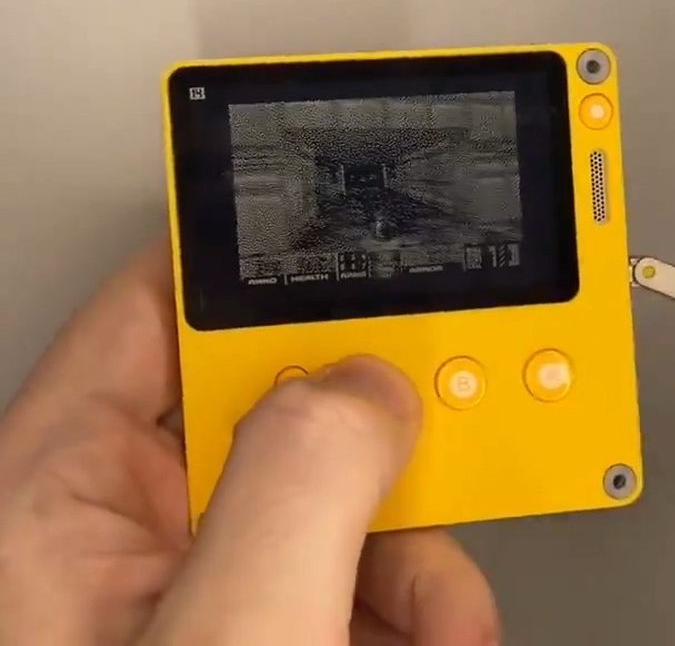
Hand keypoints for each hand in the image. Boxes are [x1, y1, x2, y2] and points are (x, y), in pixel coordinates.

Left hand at [0, 242, 499, 644]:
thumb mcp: (228, 635)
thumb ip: (294, 483)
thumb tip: (369, 384)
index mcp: (63, 489)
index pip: (161, 308)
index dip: (248, 260)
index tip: (334, 235)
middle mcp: (130, 518)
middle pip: (274, 400)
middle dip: (371, 426)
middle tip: (439, 425)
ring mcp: (200, 576)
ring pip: (332, 490)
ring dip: (409, 540)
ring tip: (444, 617)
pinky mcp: (262, 624)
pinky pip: (351, 567)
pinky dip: (410, 599)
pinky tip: (430, 638)